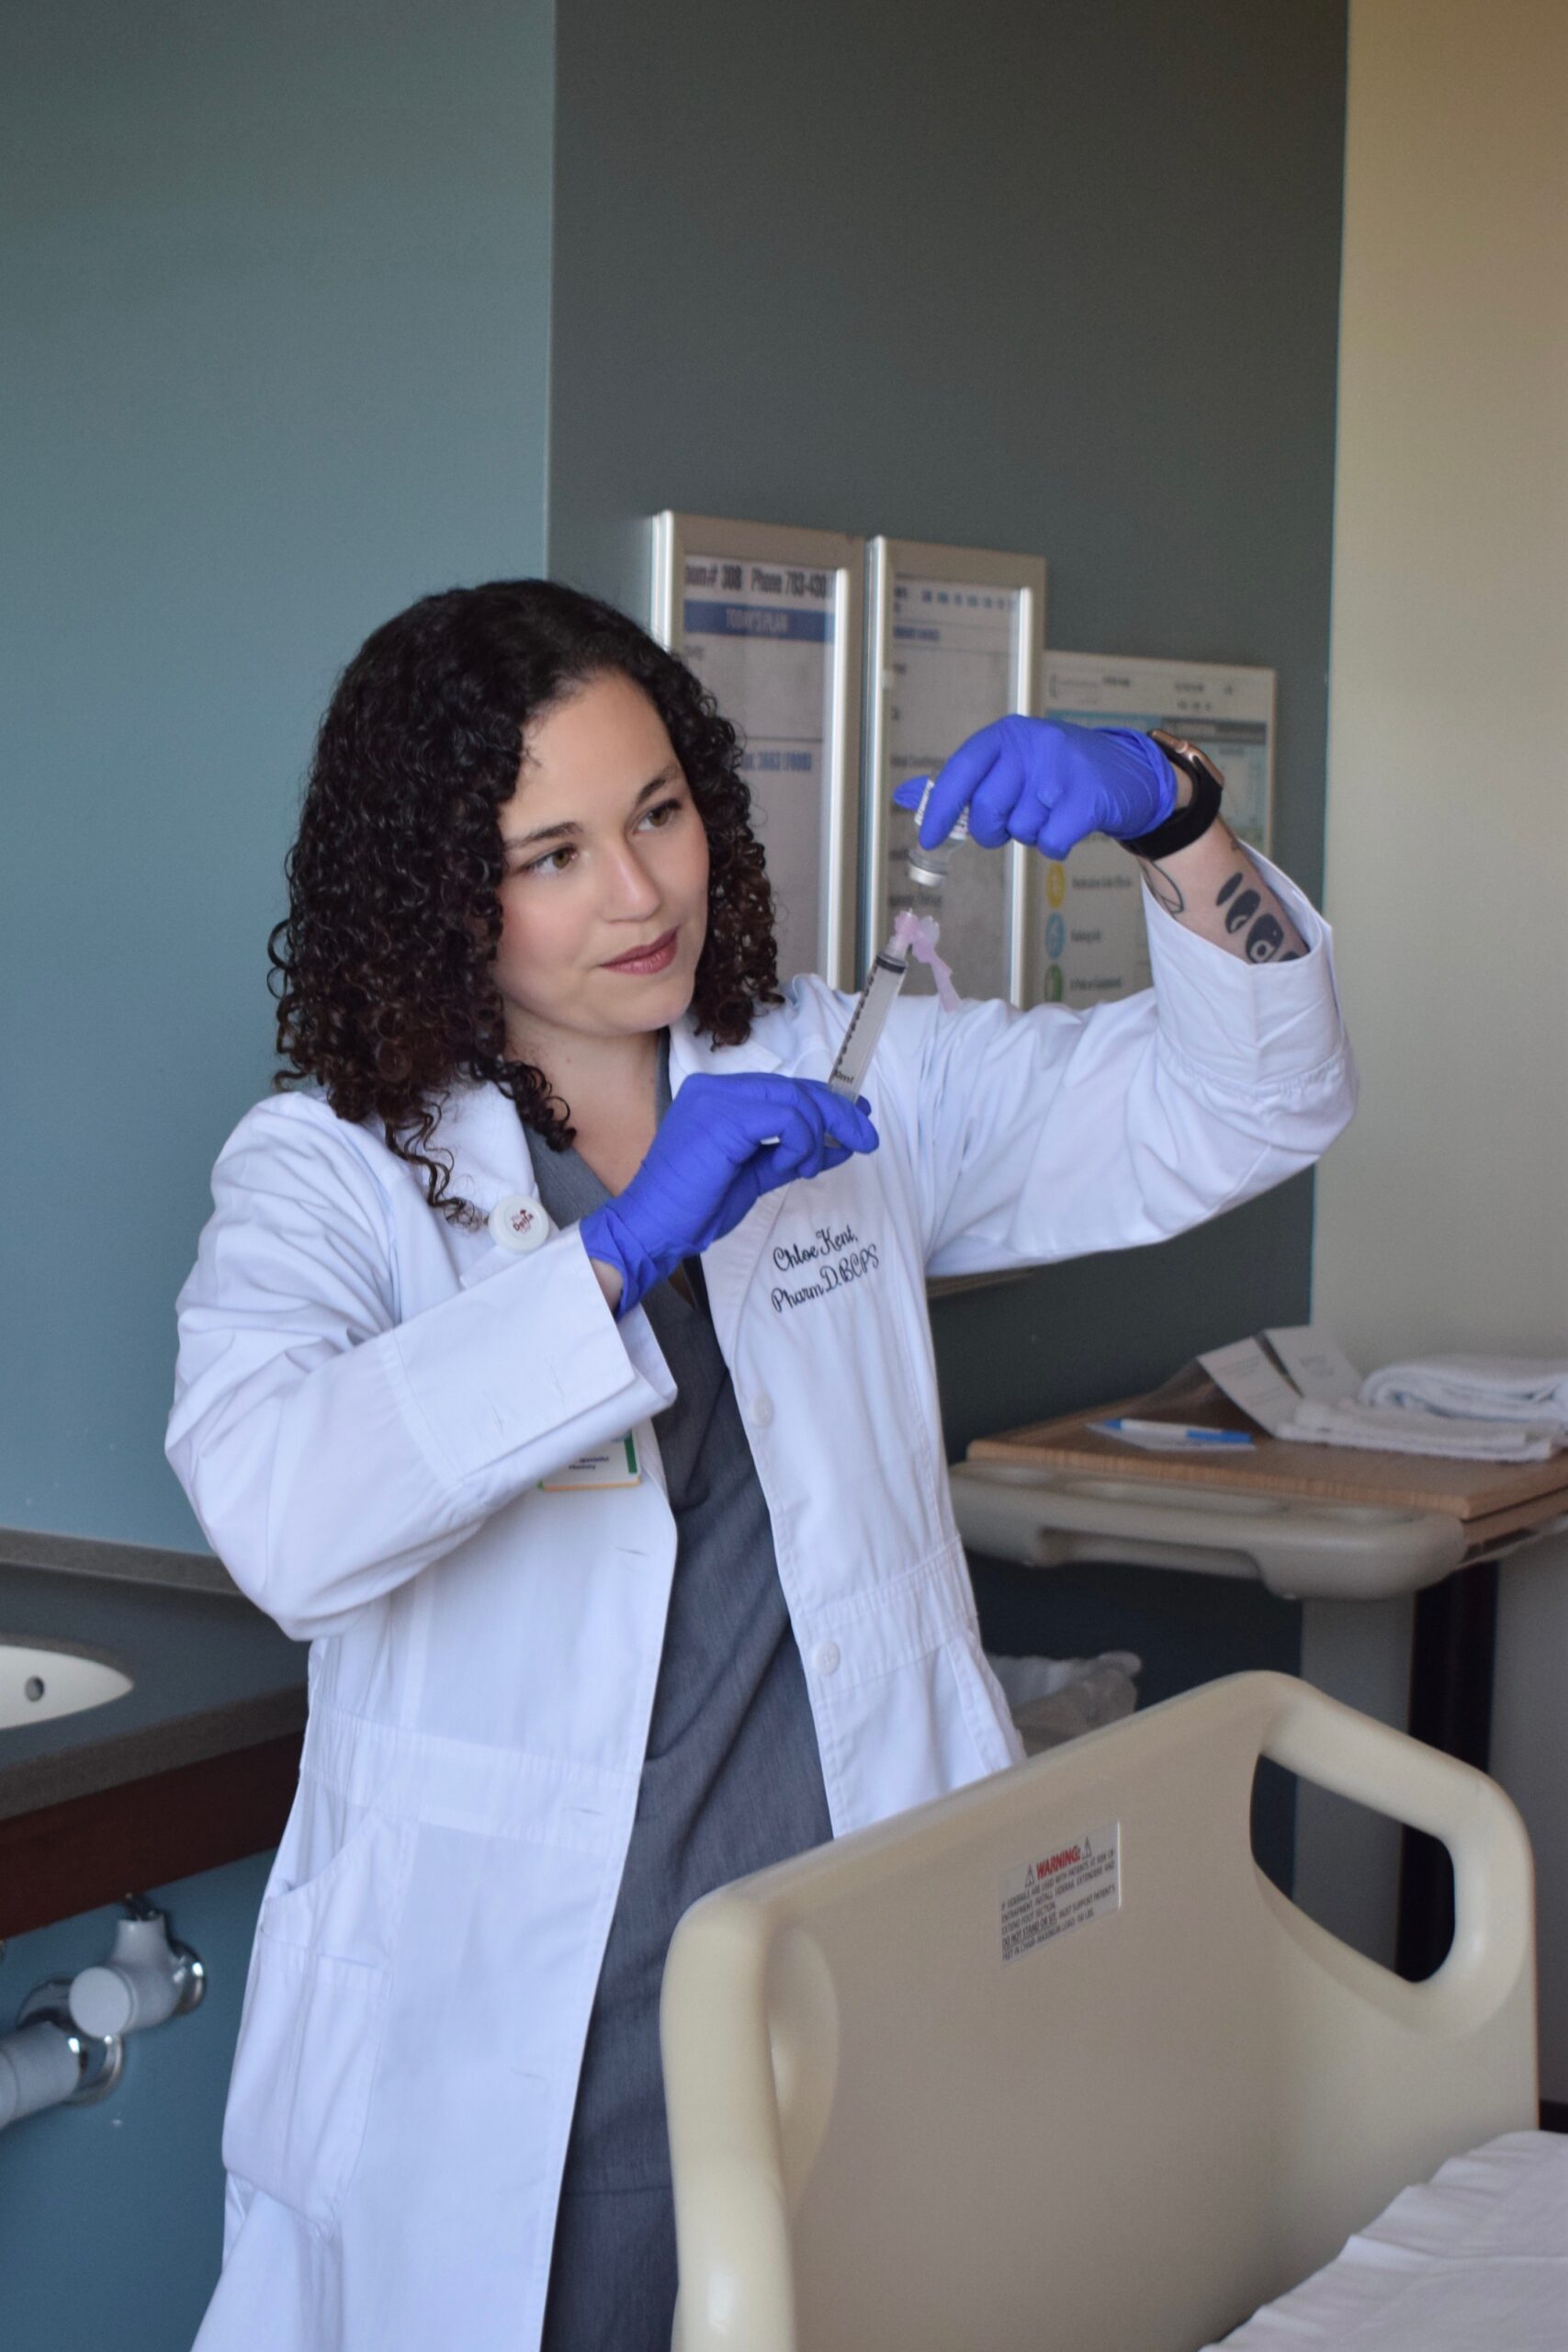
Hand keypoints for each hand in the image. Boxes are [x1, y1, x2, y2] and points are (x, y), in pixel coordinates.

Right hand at [578, 1073, 877, 1315]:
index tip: (857, 1120)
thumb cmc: (694, 1207)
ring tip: (806, 1168)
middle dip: (837, 1113)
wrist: (654, 1227)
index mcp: (717, 1096)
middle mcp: (715, 1088)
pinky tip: (794, 1166)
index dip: (826, 1101)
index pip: (783, 1088)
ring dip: (816, 1136)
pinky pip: (785, 1118)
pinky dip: (801, 1142)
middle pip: (794, 1088)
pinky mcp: (725, 1119)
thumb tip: (837, 1145)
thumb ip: (790, 1155)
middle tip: (864, 1138)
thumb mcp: (753, 1175)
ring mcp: (717, 1099)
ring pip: (794, 1100)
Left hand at [895, 717, 1176, 859]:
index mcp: (1008, 735)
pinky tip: (1069, 825)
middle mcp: (1033, 745)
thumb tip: (907, 797)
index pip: (961, 769)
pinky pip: (1049, 843)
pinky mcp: (1087, 798)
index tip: (930, 838)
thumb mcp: (1014, 763)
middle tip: (1011, 825)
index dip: (941, 807)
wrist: (1131, 774)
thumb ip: (966, 781)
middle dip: (993, 830)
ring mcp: (1062, 770)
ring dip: (1031, 835)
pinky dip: (1056, 846)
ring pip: (1020, 829)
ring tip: (1051, 813)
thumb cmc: (1062, 772)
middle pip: (987, 809)